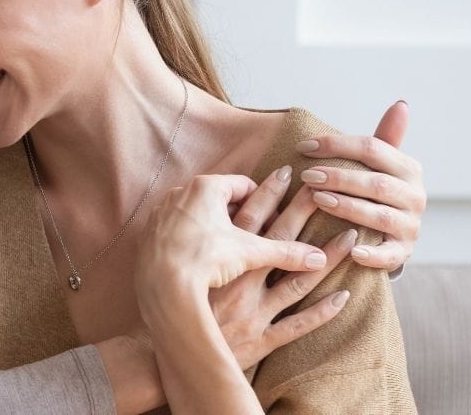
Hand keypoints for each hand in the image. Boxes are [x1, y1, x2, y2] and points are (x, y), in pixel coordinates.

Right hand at [135, 174, 348, 413]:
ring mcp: (253, 312)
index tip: (286, 173)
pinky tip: (343, 296)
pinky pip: (296, 325)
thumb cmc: (169, 311)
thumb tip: (197, 219)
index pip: (248, 222)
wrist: (167, 355)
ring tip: (350, 236)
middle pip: (277, 242)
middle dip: (302, 213)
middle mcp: (240, 284)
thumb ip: (190, 246)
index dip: (267, 196)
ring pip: (297, 282)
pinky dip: (321, 312)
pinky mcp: (260, 339)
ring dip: (326, 259)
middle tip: (325, 191)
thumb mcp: (176, 272)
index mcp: (219, 265)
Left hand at [137, 174, 327, 295]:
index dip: (265, 202)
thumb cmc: (206, 259)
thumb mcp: (251, 253)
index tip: (275, 221)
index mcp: (207, 187)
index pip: (244, 185)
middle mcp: (180, 192)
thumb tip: (320, 257)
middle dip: (240, 214)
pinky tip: (201, 258)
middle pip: (219, 197)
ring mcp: (162, 211)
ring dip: (215, 225)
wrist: (162, 284)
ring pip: (196, 212)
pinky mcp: (149, 230)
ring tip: (230, 248)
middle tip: (256, 234)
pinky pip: (177, 227)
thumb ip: (286, 252)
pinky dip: (192, 237)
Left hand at [295, 101, 424, 269]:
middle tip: (307, 175)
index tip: (303, 146)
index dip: (336, 145)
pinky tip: (350, 249)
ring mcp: (410, 226)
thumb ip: (384, 138)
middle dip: (339, 177)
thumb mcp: (380, 165)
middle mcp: (415, 196)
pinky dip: (371, 253)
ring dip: (347, 207)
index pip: (372, 148)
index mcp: (408, 168)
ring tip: (318, 199)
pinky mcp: (403, 252)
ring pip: (378, 215)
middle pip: (375, 183)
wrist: (390, 235)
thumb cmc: (374, 193)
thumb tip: (401, 104)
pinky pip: (388, 255)